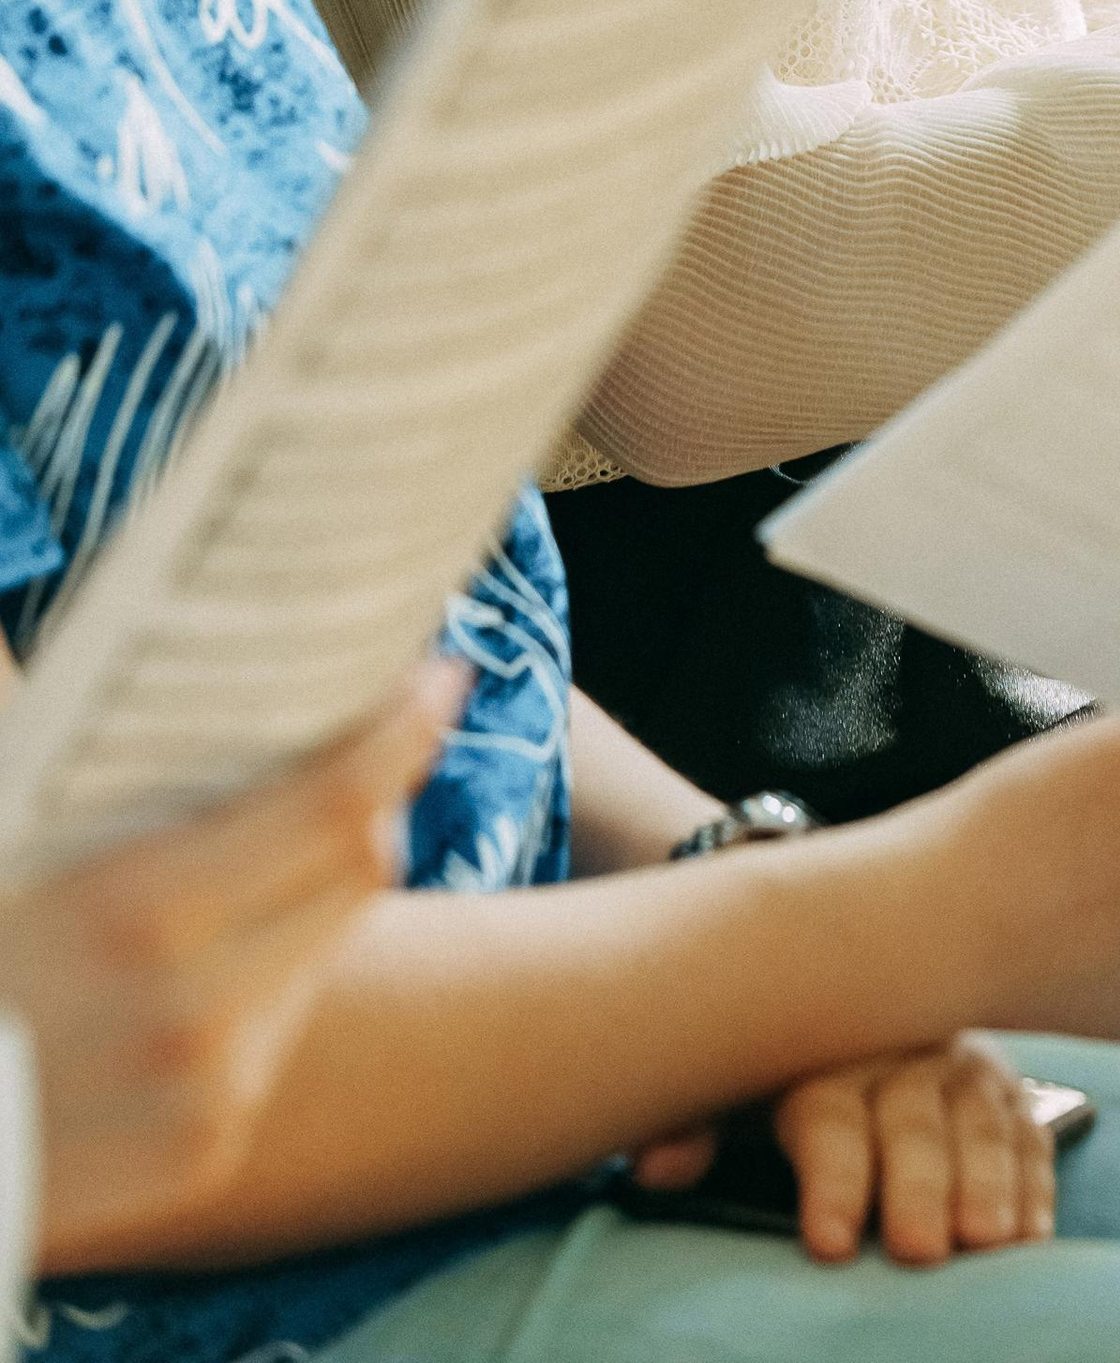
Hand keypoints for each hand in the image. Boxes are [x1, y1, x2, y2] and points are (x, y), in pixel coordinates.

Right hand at [3, 659, 461, 1270]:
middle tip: (379, 729)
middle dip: (375, 788)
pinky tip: (230, 943)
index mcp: (130, 912)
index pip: (333, 802)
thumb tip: (79, 601)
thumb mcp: (3, 817)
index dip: (400, 728)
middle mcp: (188, 1016)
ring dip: (324, 880)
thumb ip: (42, 714)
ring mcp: (201, 1100)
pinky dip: (274, 972)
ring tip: (293, 831)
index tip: (437, 675)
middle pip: (356, 867)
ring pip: (326, 945)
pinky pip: (279, 1032)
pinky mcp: (199, 1158)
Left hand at [631, 1036, 1052, 1265]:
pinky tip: (1033, 1234)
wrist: (855, 985)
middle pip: (912, 1123)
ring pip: (980, 1123)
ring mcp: (961, 1071)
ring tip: (989, 1242)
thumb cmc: (778, 1068)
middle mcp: (899, 1058)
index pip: (828, 1116)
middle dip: (919, 1187)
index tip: (828, 1244)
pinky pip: (1028, 1133)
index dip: (831, 1181)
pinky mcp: (1008, 1093)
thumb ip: (692, 1124)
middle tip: (921, 1251)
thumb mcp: (730, 1087)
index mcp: (824, 1059)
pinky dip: (1034, 1182)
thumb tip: (656, 1166)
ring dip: (988, 1182)